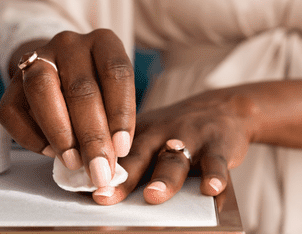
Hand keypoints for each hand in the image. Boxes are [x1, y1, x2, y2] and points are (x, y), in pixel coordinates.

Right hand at [0, 29, 135, 187]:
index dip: (120, 112)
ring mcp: (37, 58)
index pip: (116, 72)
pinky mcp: (11, 82)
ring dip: (60, 134)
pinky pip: (13, 112)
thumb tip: (112, 156)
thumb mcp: (115, 91)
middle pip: (81, 88)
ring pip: (42, 91)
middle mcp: (70, 44)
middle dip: (92, 136)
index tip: (122, 148)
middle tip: (100, 169)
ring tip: (74, 162)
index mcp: (103, 41)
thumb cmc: (98, 85)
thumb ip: (115, 117)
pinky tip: (51, 152)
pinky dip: (32, 137)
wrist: (60, 69)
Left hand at [92, 88, 253, 203]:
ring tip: (153, 195)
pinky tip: (211, 189)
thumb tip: (88, 184)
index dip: (96, 166)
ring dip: (164, 178)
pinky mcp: (218, 145)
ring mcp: (190, 138)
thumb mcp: (151, 133)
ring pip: (175, 159)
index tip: (79, 184)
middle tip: (105, 194)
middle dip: (123, 176)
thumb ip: (128, 157)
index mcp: (140, 132)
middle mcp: (161, 133)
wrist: (222, 108)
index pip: (115, 151)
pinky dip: (214, 175)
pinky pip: (216, 162)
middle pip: (139, 154)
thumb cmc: (177, 130)